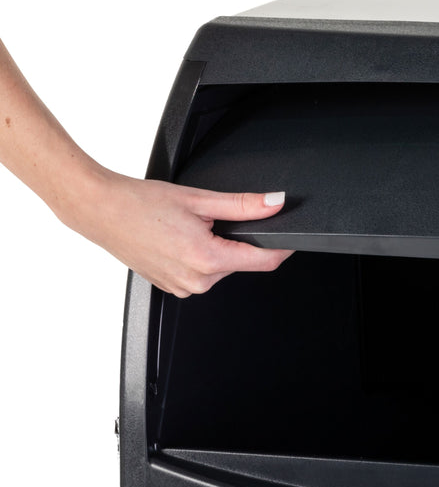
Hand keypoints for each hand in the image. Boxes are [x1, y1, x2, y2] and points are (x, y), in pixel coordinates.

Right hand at [59, 168, 293, 297]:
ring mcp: (182, 287)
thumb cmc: (139, 202)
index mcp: (206, 259)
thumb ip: (244, 205)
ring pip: (220, 267)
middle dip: (237, 240)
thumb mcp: (199, 199)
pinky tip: (177, 239)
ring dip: (216, 248)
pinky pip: (200, 273)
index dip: (282, 248)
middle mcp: (196, 281)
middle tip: (211, 218)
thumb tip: (275, 204)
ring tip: (187, 227)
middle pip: (240, 262)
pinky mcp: (171, 286)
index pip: (264, 261)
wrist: (99, 209)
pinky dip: (199, 256)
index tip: (291, 239)